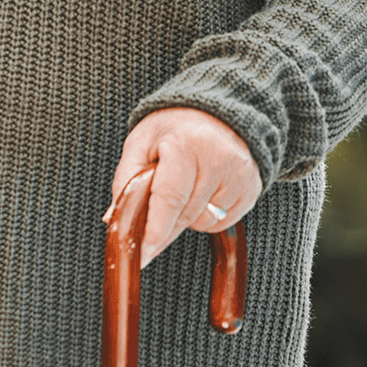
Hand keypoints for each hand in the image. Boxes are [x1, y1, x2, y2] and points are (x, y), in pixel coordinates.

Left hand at [107, 107, 260, 265]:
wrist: (220, 112)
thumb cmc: (175, 127)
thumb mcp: (142, 141)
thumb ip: (126, 179)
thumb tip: (114, 219)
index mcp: (186, 144)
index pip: (169, 197)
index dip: (155, 229)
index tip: (143, 254)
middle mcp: (218, 160)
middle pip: (184, 215)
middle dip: (163, 225)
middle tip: (149, 222)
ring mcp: (239, 175)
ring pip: (203, 223)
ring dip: (185, 216)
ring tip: (183, 185)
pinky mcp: (252, 188)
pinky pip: (222, 222)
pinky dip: (206, 215)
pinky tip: (202, 190)